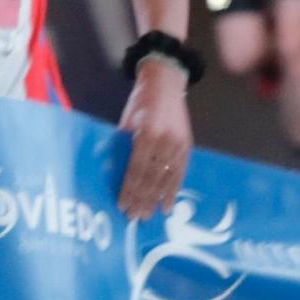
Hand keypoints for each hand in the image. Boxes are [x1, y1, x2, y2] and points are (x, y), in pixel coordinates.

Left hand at [115, 61, 192, 218]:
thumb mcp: (126, 121)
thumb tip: (112, 172)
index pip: (136, 169)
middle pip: (152, 177)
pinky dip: (173, 190)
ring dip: (157, 199)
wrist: (166, 82)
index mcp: (147, 133)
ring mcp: (179, 144)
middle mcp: (165, 141)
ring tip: (150, 216)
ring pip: (167, 178)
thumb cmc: (140, 102)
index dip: (130, 189)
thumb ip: (122, 146)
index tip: (123, 205)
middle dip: (143, 199)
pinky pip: (180, 173)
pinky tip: (167, 204)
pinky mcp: (188, 146)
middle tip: (135, 218)